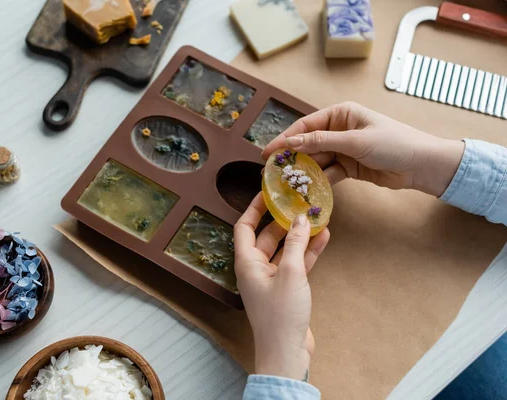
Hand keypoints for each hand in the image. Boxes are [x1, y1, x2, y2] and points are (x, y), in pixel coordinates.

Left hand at [234, 193, 329, 380]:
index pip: (243, 227)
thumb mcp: (290, 273)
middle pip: (266, 236)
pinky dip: (307, 252)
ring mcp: (271, 279)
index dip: (253, 208)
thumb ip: (294, 244)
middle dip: (283, 220)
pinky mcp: (287, 289)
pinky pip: (295, 264)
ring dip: (299, 235)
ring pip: (284, 250)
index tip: (267, 192)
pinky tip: (323, 237)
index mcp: (246, 263)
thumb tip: (300, 218)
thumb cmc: (281, 315)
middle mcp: (255, 268)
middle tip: (298, 203)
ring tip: (316, 217)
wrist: (287, 352)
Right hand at [262, 102, 464, 196]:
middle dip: (292, 156)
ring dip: (304, 170)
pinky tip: (307, 188)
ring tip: (285, 182)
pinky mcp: (349, 167)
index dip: (285, 139)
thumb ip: (322, 142)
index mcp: (341, 114)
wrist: (422, 165)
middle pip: (308, 143)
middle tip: (271, 170)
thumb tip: (291, 142)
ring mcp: (344, 149)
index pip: (306, 126)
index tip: (268, 152)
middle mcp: (340, 129)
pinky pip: (328, 173)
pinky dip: (319, 180)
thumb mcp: (355, 141)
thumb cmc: (394, 143)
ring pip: (317, 160)